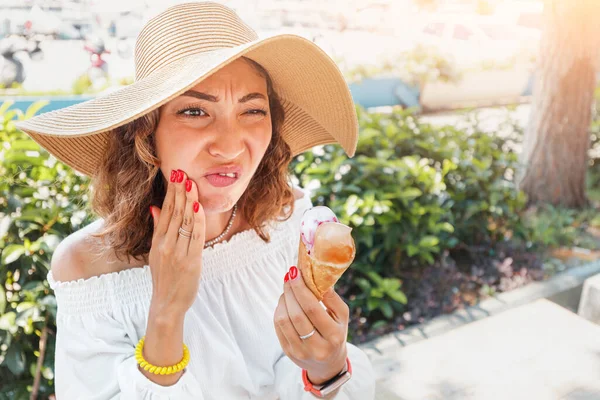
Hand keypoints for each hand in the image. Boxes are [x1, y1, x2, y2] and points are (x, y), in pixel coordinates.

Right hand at [148, 169, 205, 315]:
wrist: (167, 304)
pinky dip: (196, 221)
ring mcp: (177, 252)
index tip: (175, 176)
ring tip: (190, 183)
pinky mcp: (189, 261)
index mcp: (158, 241)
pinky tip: (197, 207)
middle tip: (182, 172)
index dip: (171, 193)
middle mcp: (165, 244)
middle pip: (173, 213)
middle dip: (179, 191)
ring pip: (183, 222)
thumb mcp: (156, 252)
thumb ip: (158, 229)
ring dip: (188, 201)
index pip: (165, 211)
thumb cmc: (165, 277)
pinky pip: (194, 237)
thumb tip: (156, 207)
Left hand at [273, 266, 348, 384]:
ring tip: (288, 289)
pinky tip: (285, 302)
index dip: (301, 289)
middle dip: (290, 291)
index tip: (295, 272)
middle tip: (289, 276)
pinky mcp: (288, 352)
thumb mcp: (342, 316)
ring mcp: (300, 352)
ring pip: (283, 320)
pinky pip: (278, 327)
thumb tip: (318, 276)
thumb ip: (332, 297)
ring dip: (283, 300)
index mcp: (333, 336)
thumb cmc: (336, 333)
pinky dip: (279, 310)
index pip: (312, 309)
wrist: (328, 364)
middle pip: (296, 314)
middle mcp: (317, 347)